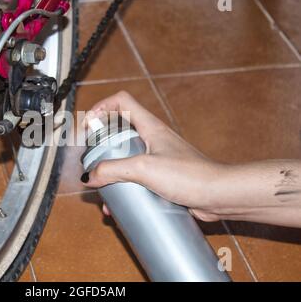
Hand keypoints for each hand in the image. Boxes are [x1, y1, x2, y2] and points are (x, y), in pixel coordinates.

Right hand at [81, 91, 224, 221]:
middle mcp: (153, 139)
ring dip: (110, 172)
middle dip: (101, 145)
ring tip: (103, 189)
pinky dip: (124, 188)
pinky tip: (119, 205)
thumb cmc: (191, 175)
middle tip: (92, 160)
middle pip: (119, 131)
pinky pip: (136, 178)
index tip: (88, 125)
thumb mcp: (144, 169)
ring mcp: (157, 158)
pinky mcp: (161, 177)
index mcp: (150, 127)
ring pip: (125, 158)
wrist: (219, 196)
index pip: (121, 101)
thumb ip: (113, 170)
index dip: (101, 107)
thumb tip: (90, 176)